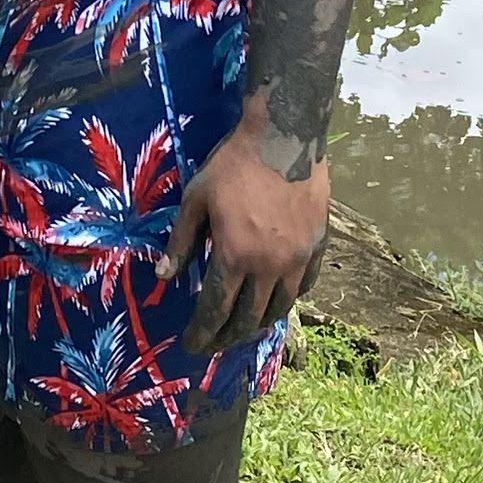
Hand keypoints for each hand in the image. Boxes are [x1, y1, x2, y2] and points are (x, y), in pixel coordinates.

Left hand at [159, 120, 331, 356]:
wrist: (285, 135)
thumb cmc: (234, 164)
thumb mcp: (196, 198)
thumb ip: (181, 241)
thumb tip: (164, 277)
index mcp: (234, 256)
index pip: (215, 309)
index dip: (202, 332)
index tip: (192, 346)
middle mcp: (268, 267)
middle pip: (248, 317)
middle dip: (227, 337)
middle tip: (214, 344)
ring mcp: (297, 259)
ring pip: (279, 307)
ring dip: (258, 323)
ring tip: (244, 328)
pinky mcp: (317, 246)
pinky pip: (304, 286)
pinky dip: (288, 299)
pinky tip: (277, 300)